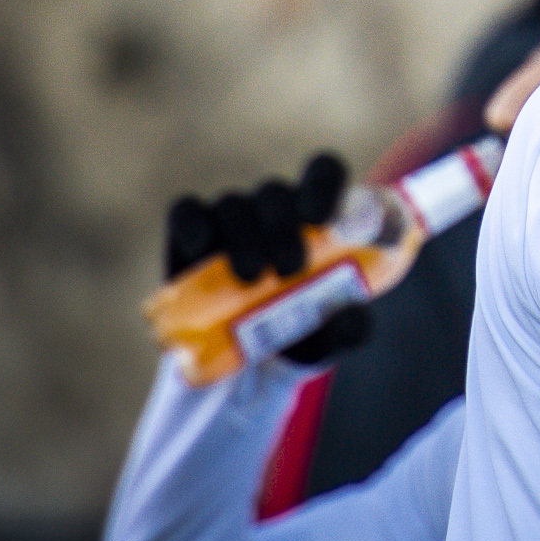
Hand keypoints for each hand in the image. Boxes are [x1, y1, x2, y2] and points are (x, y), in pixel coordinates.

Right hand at [163, 152, 371, 363]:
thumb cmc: (299, 337)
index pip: (323, 173)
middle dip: (282, 227)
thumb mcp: (331, 340)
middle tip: (290, 268)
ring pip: (233, 204)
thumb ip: (350, 329)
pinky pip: (187, 211)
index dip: (322, 186)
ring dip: (243, 237)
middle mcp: (273, 210)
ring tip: (251, 277)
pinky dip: (192, 224)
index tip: (321, 220)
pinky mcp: (191, 234)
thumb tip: (353, 315)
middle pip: (275, 193)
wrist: (245, 367)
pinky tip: (200, 246)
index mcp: (316, 217)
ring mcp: (231, 219)